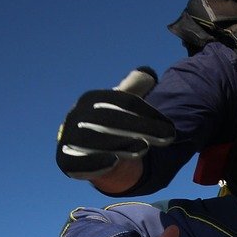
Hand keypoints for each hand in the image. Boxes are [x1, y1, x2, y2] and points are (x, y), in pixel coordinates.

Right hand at [55, 67, 174, 180]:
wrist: (85, 150)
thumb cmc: (109, 125)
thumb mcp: (121, 104)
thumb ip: (134, 88)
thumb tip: (148, 74)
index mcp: (92, 98)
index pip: (123, 101)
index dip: (148, 112)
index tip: (170, 126)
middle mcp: (77, 115)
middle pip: (111, 118)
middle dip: (141, 127)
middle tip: (167, 137)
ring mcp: (69, 137)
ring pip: (96, 139)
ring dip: (121, 142)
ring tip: (144, 148)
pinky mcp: (66, 160)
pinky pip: (79, 161)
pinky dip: (96, 161)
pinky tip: (114, 161)